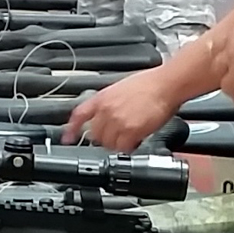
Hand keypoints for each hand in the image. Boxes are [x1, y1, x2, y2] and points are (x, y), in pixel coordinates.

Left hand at [63, 67, 181, 148]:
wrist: (166, 84)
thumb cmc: (150, 84)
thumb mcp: (120, 89)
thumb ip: (109, 104)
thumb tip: (107, 117)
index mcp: (102, 98)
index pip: (79, 115)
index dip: (71, 129)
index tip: (67, 138)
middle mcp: (106, 110)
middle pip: (95, 135)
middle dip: (105, 138)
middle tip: (117, 136)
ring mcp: (117, 121)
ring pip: (108, 144)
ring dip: (117, 144)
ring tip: (128, 137)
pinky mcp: (130, 131)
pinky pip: (122, 148)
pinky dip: (128, 148)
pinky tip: (135, 141)